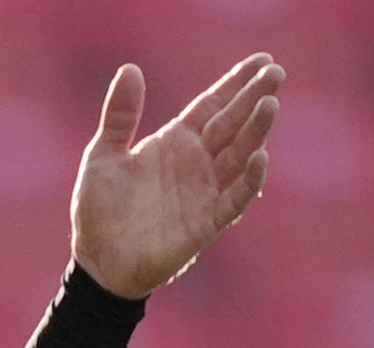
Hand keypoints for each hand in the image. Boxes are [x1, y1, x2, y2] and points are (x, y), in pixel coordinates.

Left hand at [71, 54, 284, 299]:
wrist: (96, 261)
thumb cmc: (99, 209)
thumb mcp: (102, 155)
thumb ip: (120, 115)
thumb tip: (131, 69)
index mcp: (175, 143)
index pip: (212, 106)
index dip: (236, 83)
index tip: (263, 60)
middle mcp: (196, 163)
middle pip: (232, 124)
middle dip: (254, 99)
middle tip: (276, 72)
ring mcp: (205, 191)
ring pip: (239, 156)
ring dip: (256, 132)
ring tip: (269, 105)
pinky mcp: (207, 223)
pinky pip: (235, 198)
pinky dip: (249, 180)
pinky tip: (259, 157)